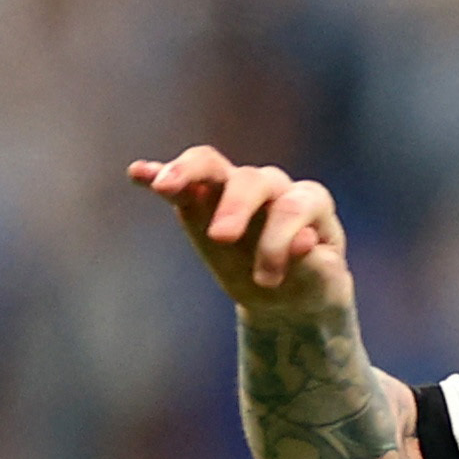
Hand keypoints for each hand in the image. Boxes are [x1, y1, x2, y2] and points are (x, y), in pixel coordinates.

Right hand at [129, 148, 352, 320]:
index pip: (293, 207)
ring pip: (210, 165)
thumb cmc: (309, 285)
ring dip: (187, 174)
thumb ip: (314, 266)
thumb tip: (305, 242)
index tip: (268, 280)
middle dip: (235, 207)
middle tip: (222, 237)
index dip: (280, 241)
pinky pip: (179, 183)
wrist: (290, 293)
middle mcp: (272, 186)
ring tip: (163, 185)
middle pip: (250, 180)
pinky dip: (158, 175)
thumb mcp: (320, 286)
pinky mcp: (202, 199)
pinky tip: (137, 174)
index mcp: (307, 202)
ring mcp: (234, 187)